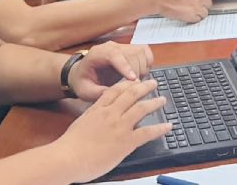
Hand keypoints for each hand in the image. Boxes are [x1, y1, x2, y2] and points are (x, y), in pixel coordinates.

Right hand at [55, 79, 171, 181]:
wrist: (68, 157)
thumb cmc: (69, 145)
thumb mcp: (81, 123)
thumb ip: (94, 117)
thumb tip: (102, 116)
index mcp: (98, 108)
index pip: (115, 90)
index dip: (127, 83)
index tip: (134, 79)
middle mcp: (111, 113)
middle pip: (131, 94)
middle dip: (144, 86)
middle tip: (153, 83)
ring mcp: (120, 126)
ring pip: (142, 108)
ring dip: (154, 102)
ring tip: (162, 100)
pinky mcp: (126, 141)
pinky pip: (147, 132)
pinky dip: (160, 128)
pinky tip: (168, 126)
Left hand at [67, 42, 154, 100]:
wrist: (82, 73)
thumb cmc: (83, 81)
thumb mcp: (85, 91)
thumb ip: (98, 92)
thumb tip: (115, 94)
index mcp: (97, 53)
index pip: (114, 54)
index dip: (125, 66)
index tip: (133, 80)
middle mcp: (111, 46)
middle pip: (131, 53)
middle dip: (136, 71)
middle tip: (134, 88)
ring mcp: (122, 46)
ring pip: (140, 51)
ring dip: (142, 68)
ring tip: (136, 82)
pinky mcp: (131, 49)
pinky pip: (145, 51)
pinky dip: (147, 63)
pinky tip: (141, 74)